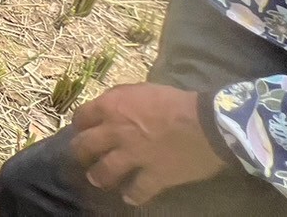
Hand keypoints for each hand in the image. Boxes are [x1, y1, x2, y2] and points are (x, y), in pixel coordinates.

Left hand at [69, 85, 226, 206]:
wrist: (206, 122)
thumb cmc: (176, 100)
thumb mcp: (143, 89)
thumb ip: (122, 98)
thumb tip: (113, 104)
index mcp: (112, 107)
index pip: (82, 116)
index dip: (80, 124)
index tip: (82, 129)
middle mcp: (116, 132)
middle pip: (86, 146)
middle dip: (80, 153)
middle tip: (82, 158)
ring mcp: (133, 156)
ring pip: (104, 171)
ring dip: (99, 176)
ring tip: (97, 180)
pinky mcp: (153, 176)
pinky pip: (137, 190)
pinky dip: (133, 195)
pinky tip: (130, 198)